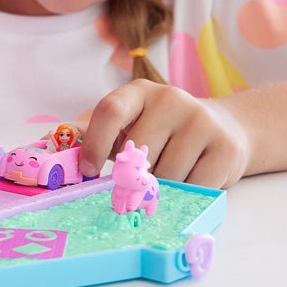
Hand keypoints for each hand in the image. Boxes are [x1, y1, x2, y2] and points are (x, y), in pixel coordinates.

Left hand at [78, 79, 252, 188]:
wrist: (224, 129)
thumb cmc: (164, 134)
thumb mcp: (130, 125)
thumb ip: (98, 135)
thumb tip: (61, 146)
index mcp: (139, 91)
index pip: (110, 111)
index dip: (95, 143)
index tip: (90, 172)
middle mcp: (171, 98)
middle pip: (139, 152)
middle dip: (134, 177)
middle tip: (138, 185)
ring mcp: (201, 120)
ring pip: (167, 175)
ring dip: (163, 189)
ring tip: (171, 177)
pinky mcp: (225, 146)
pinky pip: (196, 187)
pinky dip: (189, 195)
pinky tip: (193, 180)